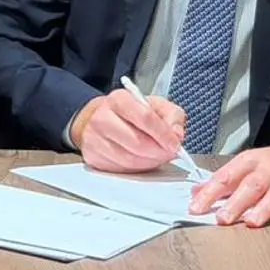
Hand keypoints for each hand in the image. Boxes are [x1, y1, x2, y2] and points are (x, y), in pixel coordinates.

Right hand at [71, 90, 186, 172]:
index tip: (175, 144)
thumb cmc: (131, 114)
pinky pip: (120, 169)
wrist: (102, 120)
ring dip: (149, 162)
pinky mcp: (92, 157)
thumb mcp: (155, 106)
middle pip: (137, 142)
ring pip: (129, 159)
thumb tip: (177, 135)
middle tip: (169, 153)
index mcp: (119, 99)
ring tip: (156, 156)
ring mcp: (94, 138)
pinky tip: (141, 160)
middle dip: (158, 152)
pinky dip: (136, 169)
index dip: (164, 134)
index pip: (145, 117)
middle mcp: (102, 117)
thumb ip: (172, 116)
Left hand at [189, 133, 269, 226]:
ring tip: (250, 222)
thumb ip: (226, 179)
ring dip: (264, 207)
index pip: (228, 175)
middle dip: (236, 202)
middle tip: (222, 218)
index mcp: (253, 160)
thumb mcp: (252, 164)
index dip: (211, 191)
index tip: (196, 207)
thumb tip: (196, 192)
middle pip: (253, 184)